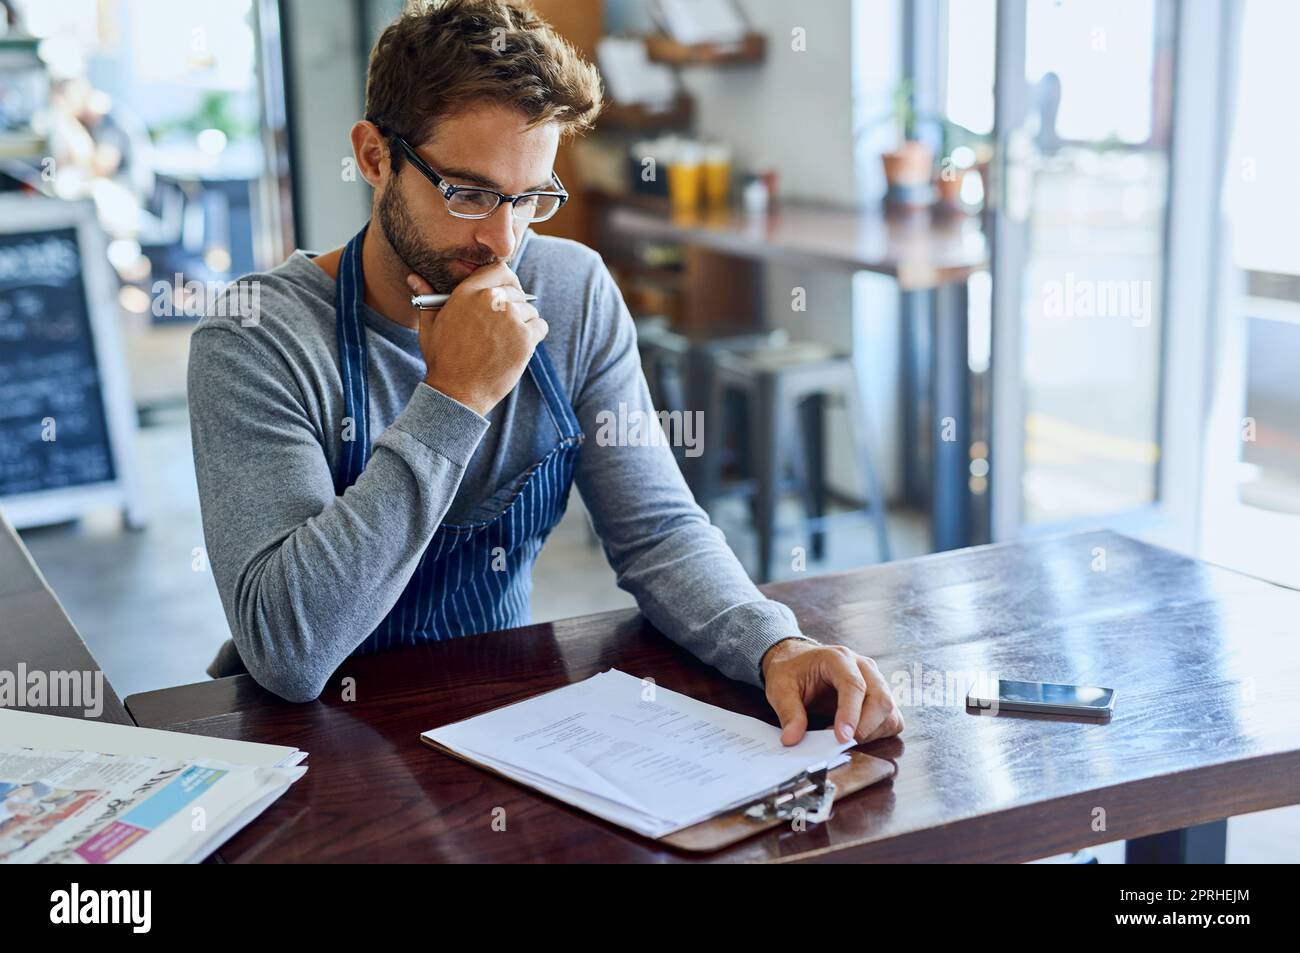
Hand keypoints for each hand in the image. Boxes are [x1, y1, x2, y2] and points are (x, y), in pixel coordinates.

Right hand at [406, 266, 547, 416]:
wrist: (457, 391)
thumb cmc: (443, 359)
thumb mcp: (429, 325)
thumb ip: (427, 298)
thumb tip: (414, 277)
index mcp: (468, 292)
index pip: (500, 269)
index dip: (506, 280)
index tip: (505, 292)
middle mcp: (491, 300)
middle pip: (516, 291)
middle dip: (512, 305)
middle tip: (502, 326)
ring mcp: (511, 318)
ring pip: (529, 309)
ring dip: (523, 322)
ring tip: (505, 340)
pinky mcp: (525, 338)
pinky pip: (540, 325)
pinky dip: (534, 334)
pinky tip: (518, 346)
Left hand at [760, 639, 904, 745]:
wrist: (797, 660)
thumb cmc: (791, 670)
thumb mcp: (780, 688)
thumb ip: (788, 713)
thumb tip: (792, 739)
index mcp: (838, 658)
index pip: (854, 685)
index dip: (850, 714)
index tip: (841, 738)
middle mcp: (863, 666)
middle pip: (880, 699)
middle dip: (864, 728)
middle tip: (840, 743)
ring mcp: (875, 680)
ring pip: (889, 711)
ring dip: (872, 732)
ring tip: (844, 738)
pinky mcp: (880, 695)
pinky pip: (892, 718)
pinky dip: (879, 732)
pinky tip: (856, 734)